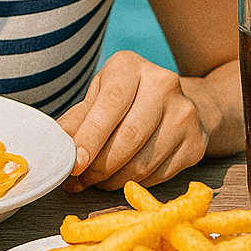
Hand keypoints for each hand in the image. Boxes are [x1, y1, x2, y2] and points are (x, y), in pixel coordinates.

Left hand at [56, 50, 219, 190]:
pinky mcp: (196, 142)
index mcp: (130, 67)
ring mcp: (184, 113)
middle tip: (79, 180)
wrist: (173, 102)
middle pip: (129, 136)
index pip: (110, 104)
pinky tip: (120, 179)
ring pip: (144, 161)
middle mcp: (163, 84)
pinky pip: (160, 174)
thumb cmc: (125, 98)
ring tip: (95, 182)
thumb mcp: (98, 96)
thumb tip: (54, 145)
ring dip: (114, 179)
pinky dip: (135, 183)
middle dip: (99, 166)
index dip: (91, 136)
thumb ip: (76, 120)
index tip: (75, 162)